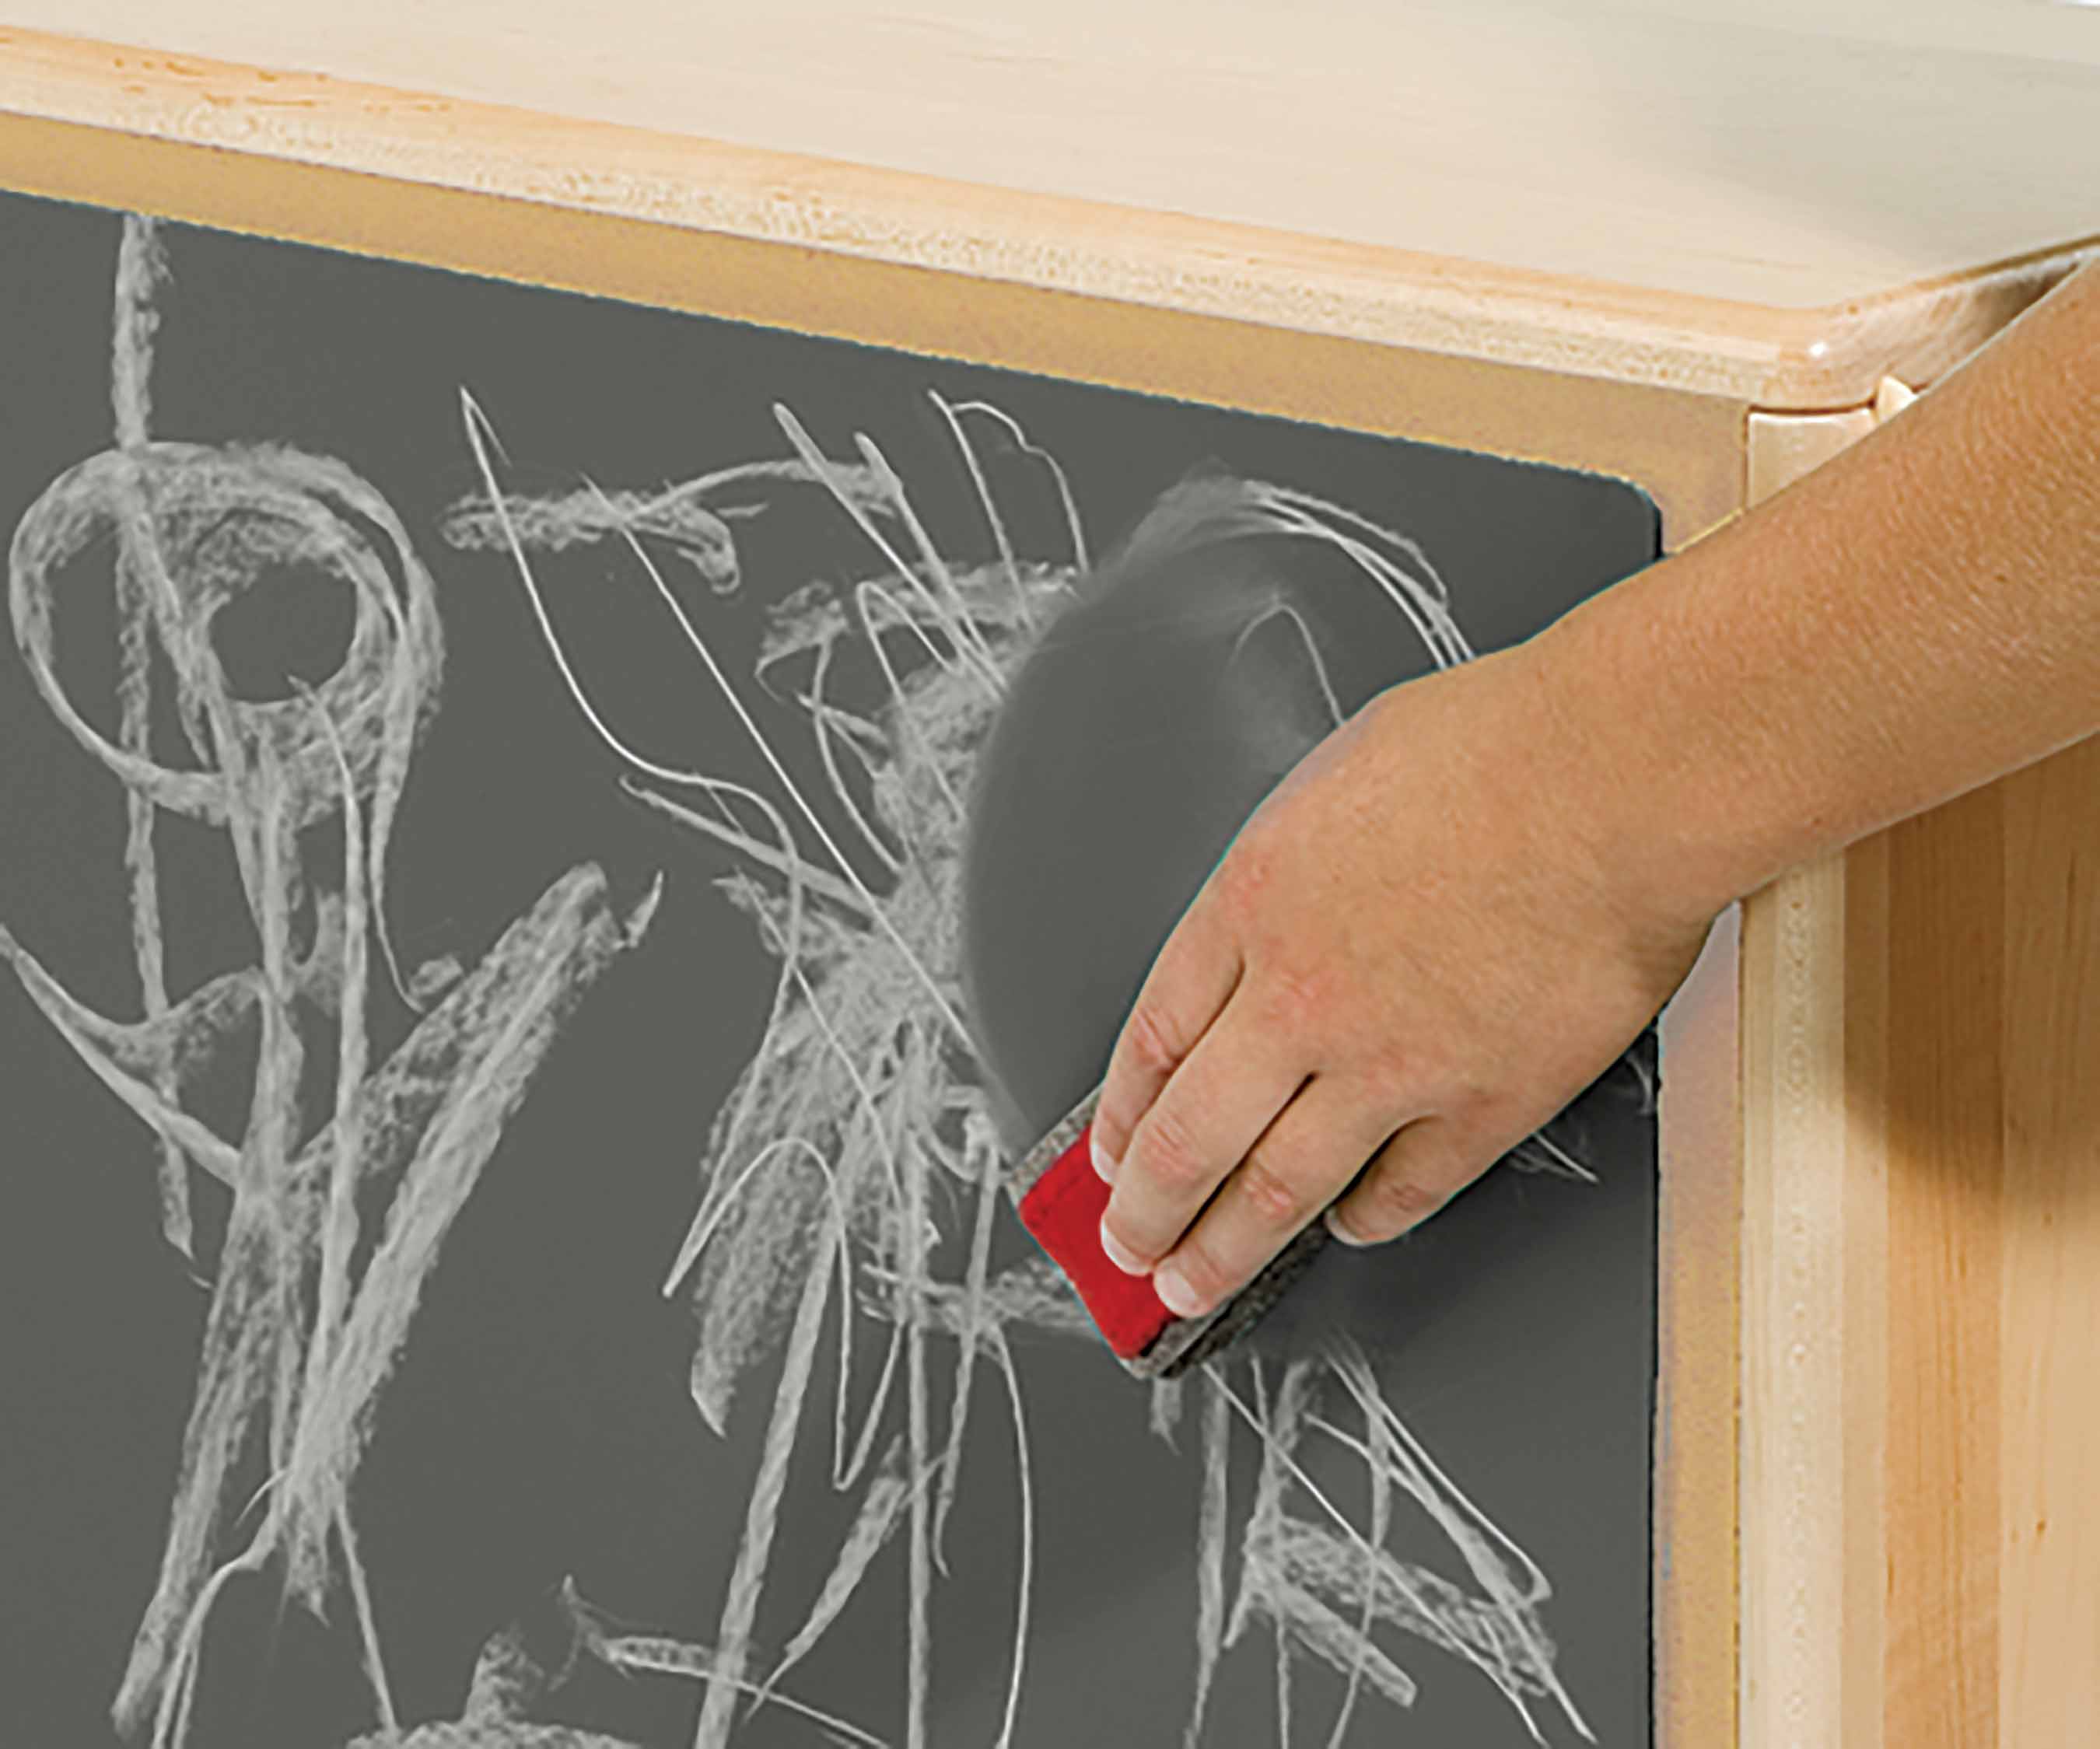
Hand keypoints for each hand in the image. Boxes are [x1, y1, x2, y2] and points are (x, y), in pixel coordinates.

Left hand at [1088, 638, 1715, 1319]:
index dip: (1121, 1111)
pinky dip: (1364, 1221)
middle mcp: (1298, 999)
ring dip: (1224, 1249)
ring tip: (1195, 1284)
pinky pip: (1401, 1191)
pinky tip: (1348, 1229)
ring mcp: (1387, 1063)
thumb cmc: (1496, 748)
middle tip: (1129, 1246)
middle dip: (1143, 1211)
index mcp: (1249, 906)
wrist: (1613, 778)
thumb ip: (1285, 871)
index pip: (1152, 1040)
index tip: (1109, 1150)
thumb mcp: (1331, 778)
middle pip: (1187, 1137)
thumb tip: (1268, 921)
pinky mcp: (1481, 1103)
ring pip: (1275, 1189)